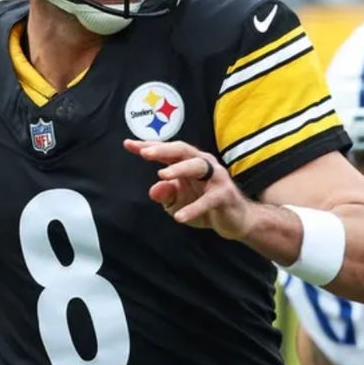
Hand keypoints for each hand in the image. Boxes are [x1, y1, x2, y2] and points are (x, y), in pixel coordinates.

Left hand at [123, 139, 252, 240]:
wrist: (235, 220)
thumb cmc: (204, 205)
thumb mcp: (178, 201)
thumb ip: (165, 194)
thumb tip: (154, 189)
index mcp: (189, 162)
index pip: (167, 151)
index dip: (148, 146)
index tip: (128, 144)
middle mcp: (203, 164)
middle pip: (182, 151)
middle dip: (163, 150)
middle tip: (144, 153)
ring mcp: (216, 178)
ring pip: (197, 166)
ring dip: (179, 169)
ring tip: (162, 175)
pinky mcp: (224, 195)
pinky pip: (208, 200)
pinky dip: (193, 208)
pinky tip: (179, 217)